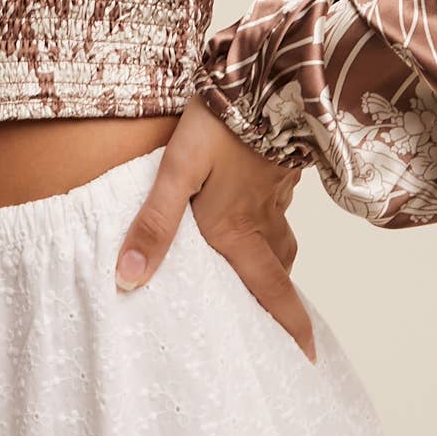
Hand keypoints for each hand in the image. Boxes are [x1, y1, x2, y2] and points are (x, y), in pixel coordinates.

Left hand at [113, 97, 315, 362]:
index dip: (290, 327)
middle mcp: (262, 220)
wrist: (265, 77)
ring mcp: (275, 193)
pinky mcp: (279, 168)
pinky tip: (254, 210)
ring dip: (274, 261)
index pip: (271, 292)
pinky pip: (278, 210)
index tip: (308, 358)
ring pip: (280, 239)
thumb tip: (128, 276)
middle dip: (280, 300)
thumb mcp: (177, 171)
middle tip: (280, 322)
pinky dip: (270, 223)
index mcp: (238, 230)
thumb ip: (154, 223)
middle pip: (278, 271)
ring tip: (260, 271)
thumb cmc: (220, 124)